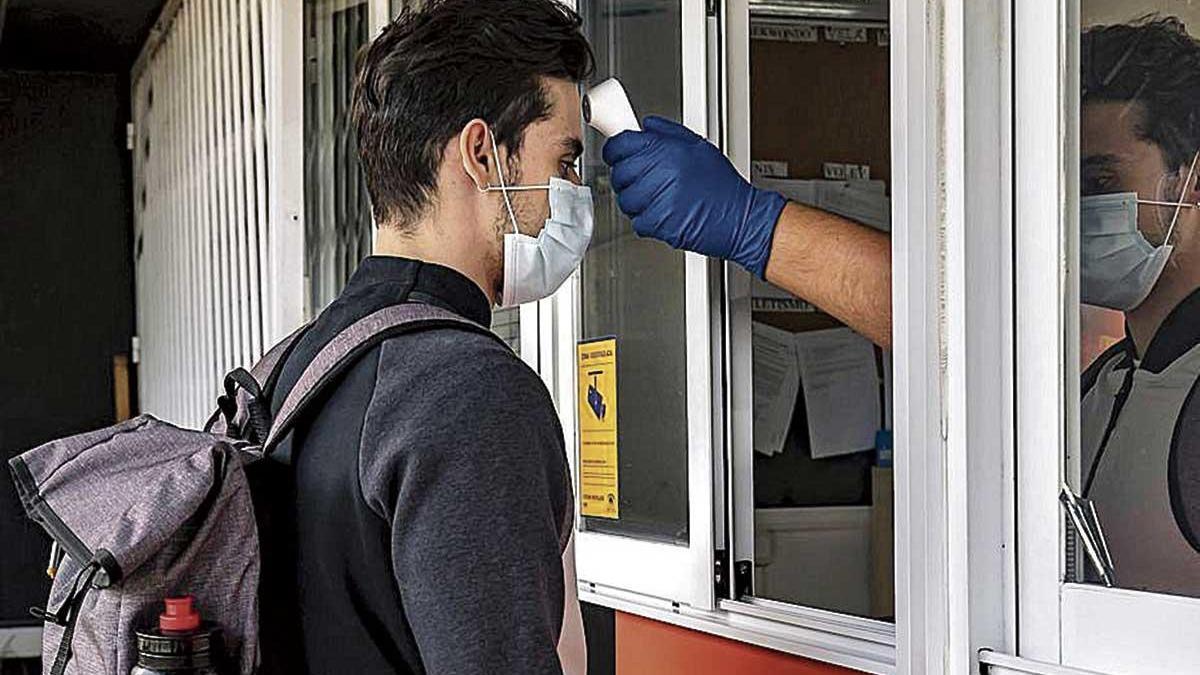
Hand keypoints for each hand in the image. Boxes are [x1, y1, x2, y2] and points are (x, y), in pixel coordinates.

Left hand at [601, 116, 786, 277]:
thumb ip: (669, 133)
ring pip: (626, 199)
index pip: (621, 145)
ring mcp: (658, 199)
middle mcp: (661, 172)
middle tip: (641, 180)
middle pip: (620, 173)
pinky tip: (664, 214)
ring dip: (636, 201)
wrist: (739, 218)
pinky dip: (647, 221)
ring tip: (657, 199)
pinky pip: (637, 222)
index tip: (615, 154)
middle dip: (627, 177)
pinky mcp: (659, 223)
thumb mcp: (699, 147)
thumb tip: (646, 126)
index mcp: (668, 150)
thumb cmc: (722, 186)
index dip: (615, 150)